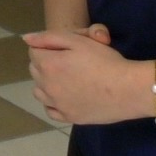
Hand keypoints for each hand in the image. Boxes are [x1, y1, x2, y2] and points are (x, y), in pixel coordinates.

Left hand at [25, 25, 145, 125]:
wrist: (129, 89)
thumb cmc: (105, 60)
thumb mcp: (79, 41)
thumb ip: (49, 38)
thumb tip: (26, 39)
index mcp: (48, 65)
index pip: (33, 52)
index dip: (48, 47)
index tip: (66, 48)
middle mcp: (47, 86)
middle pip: (35, 70)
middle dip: (46, 62)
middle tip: (69, 60)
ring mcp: (57, 104)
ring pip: (39, 91)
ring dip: (47, 83)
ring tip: (67, 78)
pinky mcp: (69, 118)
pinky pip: (51, 110)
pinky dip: (54, 102)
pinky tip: (67, 96)